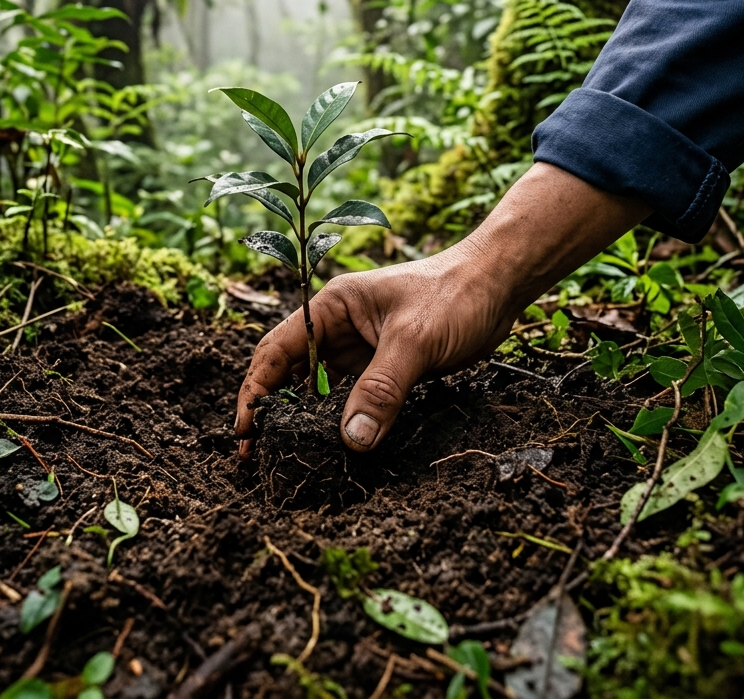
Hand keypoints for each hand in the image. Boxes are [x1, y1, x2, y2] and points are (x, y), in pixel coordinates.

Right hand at [234, 162, 650, 456]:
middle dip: (272, 412)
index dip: (256, 390)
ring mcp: (362, 348)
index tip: (245, 430)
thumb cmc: (454, 295)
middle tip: (258, 457)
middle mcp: (339, 327)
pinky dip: (341, 420)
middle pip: (291, 373)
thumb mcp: (414, 342)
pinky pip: (353, 397)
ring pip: (321, 389)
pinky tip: (335, 446)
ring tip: (288, 458)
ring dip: (304, 420)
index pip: (277, 350)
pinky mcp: (385, 365)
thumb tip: (352, 441)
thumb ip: (381, 390)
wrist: (498, 284)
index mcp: (332, 308)